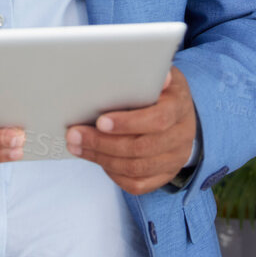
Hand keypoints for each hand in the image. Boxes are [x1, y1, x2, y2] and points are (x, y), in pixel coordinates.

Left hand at [65, 66, 196, 194]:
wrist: (180, 115)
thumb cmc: (159, 90)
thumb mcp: (158, 74)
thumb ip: (150, 72)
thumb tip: (157, 74)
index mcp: (180, 106)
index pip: (158, 119)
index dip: (128, 123)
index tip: (100, 121)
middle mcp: (182, 136)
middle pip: (142, 148)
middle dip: (103, 143)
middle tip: (73, 134)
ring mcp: (174, 159)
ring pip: (136, 168)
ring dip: (101, 157)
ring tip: (76, 145)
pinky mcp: (164, 175)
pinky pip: (138, 184)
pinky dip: (113, 173)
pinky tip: (95, 158)